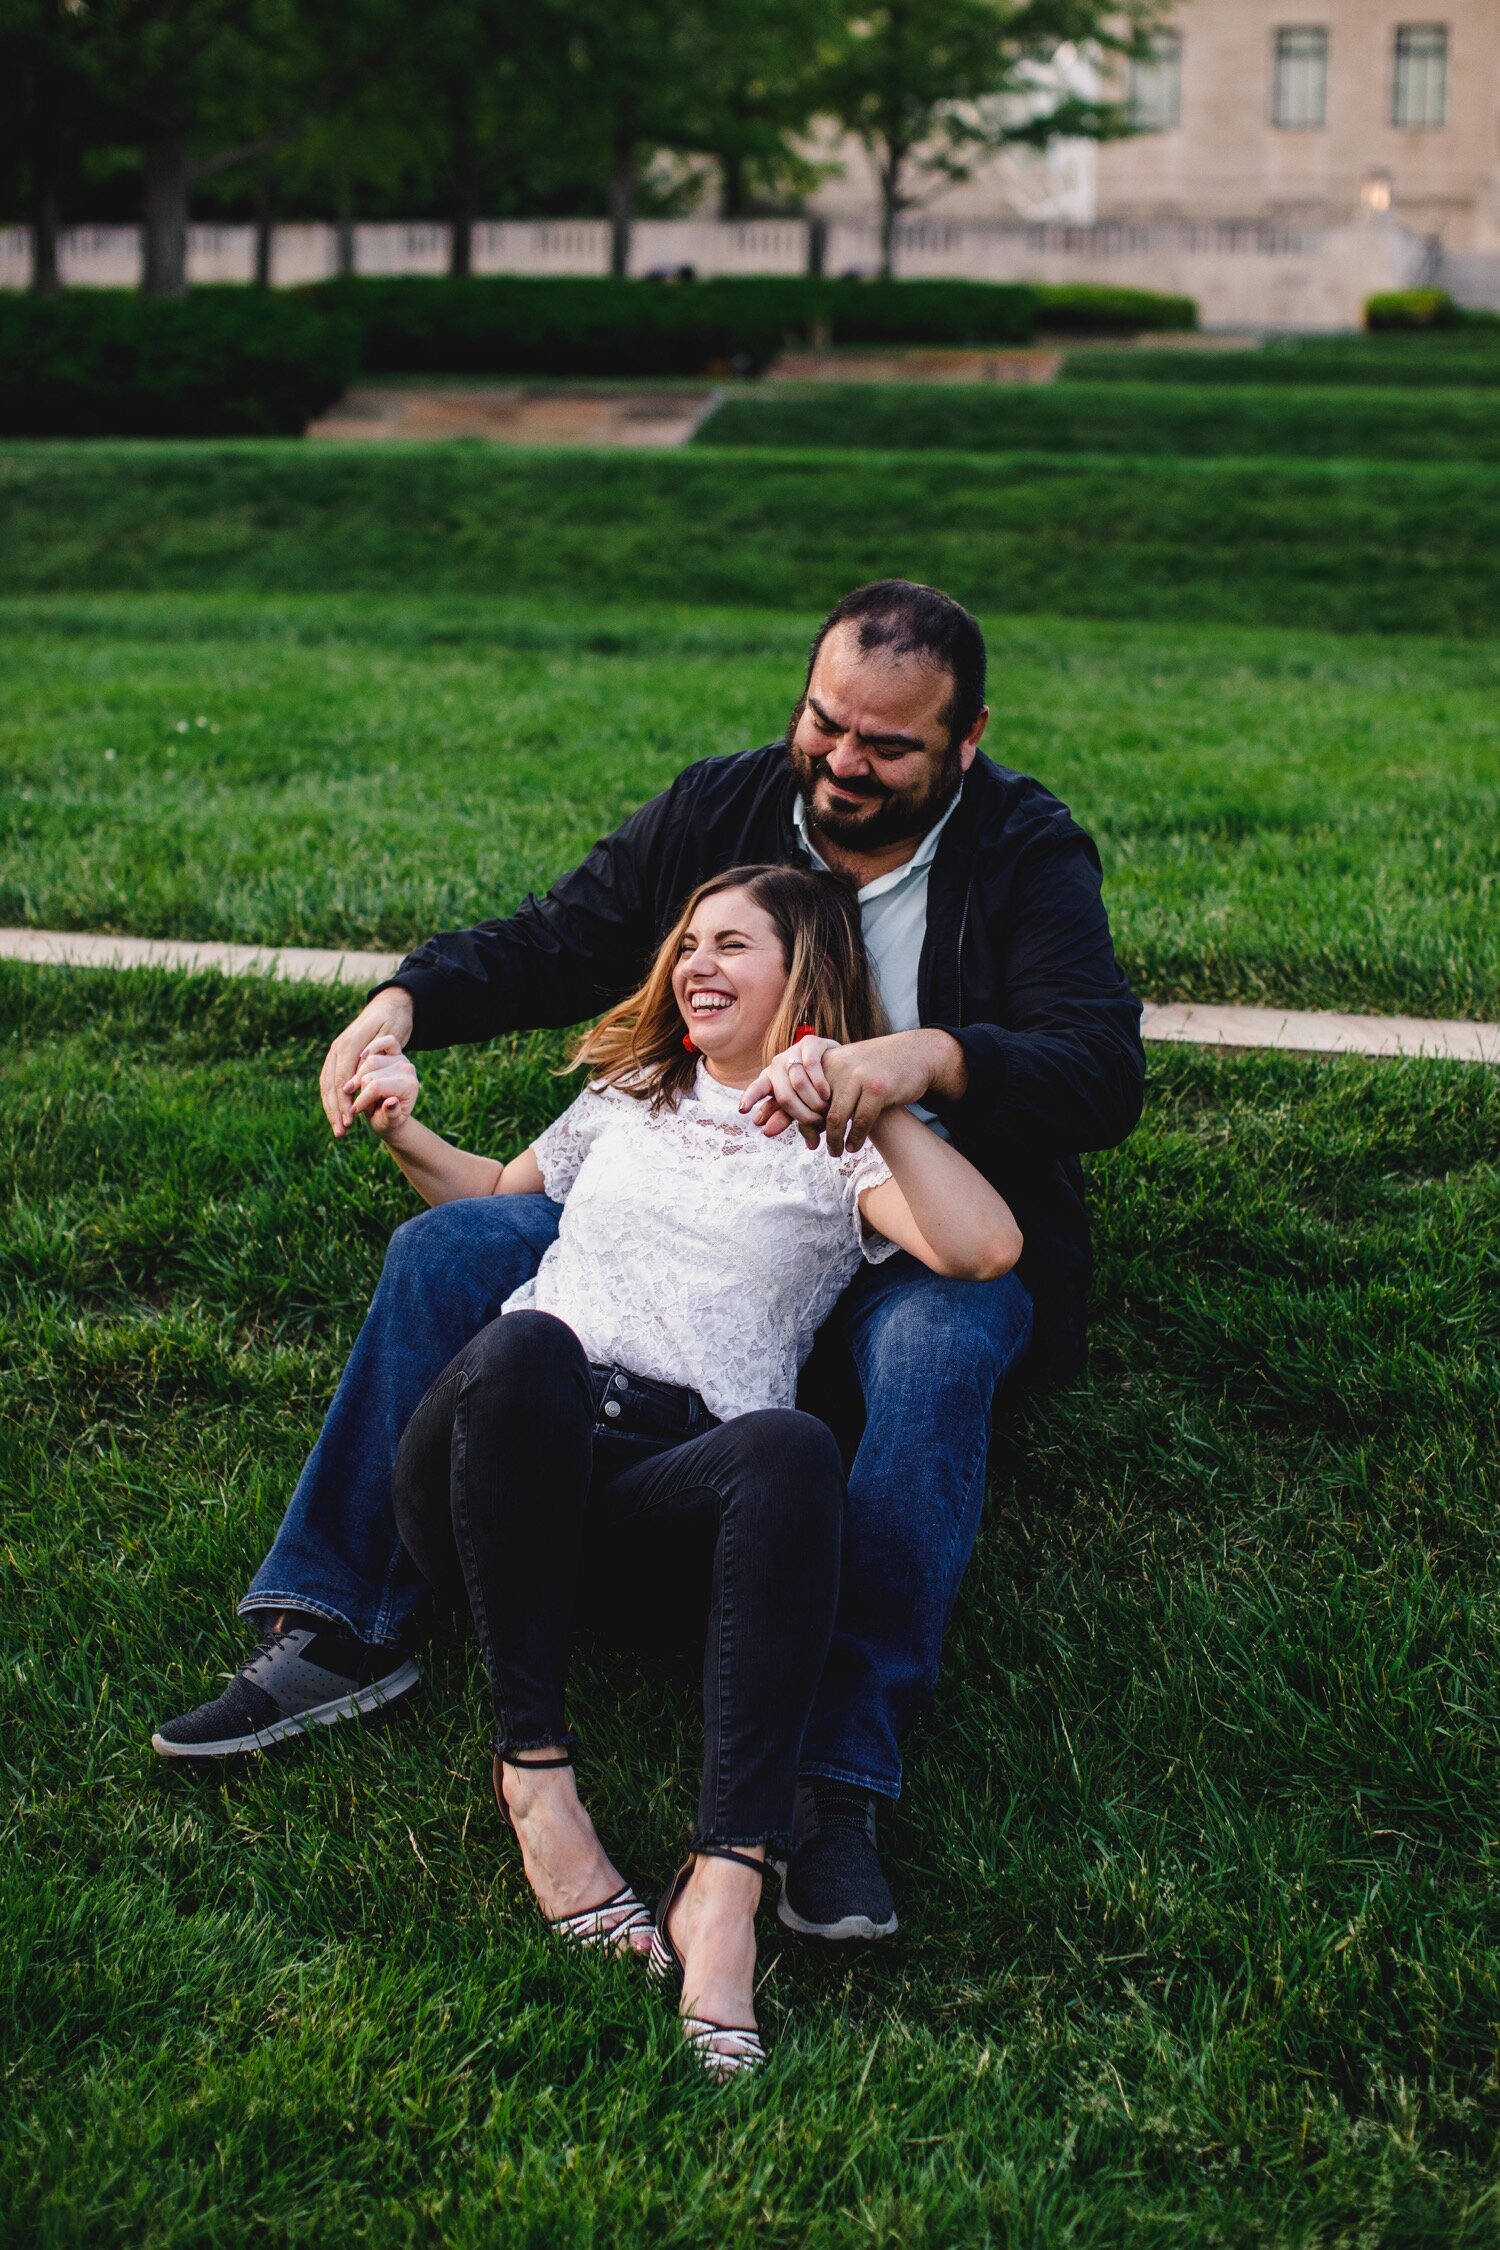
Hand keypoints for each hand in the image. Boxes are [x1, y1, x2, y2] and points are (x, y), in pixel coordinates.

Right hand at [320, 987, 413, 1137]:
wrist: (389, 1005)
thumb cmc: (394, 1021)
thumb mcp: (392, 1034)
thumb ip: (376, 1052)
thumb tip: (360, 1070)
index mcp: (350, 1043)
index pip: (342, 1079)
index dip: (344, 1102)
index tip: (349, 1122)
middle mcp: (338, 1047)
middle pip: (331, 1084)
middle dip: (335, 1110)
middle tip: (341, 1131)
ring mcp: (335, 1051)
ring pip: (327, 1084)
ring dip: (331, 1108)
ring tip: (338, 1129)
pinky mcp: (337, 1055)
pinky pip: (329, 1080)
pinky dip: (332, 1099)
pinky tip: (337, 1115)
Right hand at [345, 1035, 420, 1137]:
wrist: (390, 1114)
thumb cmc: (387, 1120)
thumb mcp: (389, 1124)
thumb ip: (390, 1115)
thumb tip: (392, 1103)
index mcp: (409, 1086)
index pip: (377, 1086)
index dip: (361, 1099)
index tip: (352, 1112)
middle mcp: (406, 1068)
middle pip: (369, 1074)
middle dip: (359, 1093)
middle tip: (359, 1106)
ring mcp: (400, 1057)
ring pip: (368, 1060)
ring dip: (357, 1078)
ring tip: (358, 1092)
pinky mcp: (393, 1050)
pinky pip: (382, 1042)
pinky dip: (371, 1047)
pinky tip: (361, 1056)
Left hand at [740, 1034, 839, 1144]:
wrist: (840, 1064)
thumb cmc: (816, 1088)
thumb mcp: (799, 1104)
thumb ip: (783, 1117)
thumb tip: (767, 1133)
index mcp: (770, 1079)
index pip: (756, 1088)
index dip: (749, 1098)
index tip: (743, 1109)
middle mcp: (778, 1064)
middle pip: (783, 1095)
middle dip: (801, 1113)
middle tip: (815, 1123)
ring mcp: (793, 1051)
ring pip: (798, 1082)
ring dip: (813, 1101)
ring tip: (824, 1110)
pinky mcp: (810, 1043)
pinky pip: (811, 1065)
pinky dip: (819, 1083)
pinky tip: (826, 1094)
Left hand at [816, 1030, 966, 1156]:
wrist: (915, 1053)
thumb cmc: (878, 1068)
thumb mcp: (848, 1068)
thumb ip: (826, 1089)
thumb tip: (806, 1126)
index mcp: (827, 1060)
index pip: (804, 1096)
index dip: (804, 1121)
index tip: (810, 1138)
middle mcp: (838, 1065)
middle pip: (817, 1109)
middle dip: (819, 1134)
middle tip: (822, 1148)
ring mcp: (858, 1076)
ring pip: (837, 1117)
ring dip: (835, 1140)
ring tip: (837, 1151)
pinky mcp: (878, 1088)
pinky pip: (860, 1121)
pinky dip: (855, 1138)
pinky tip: (854, 1146)